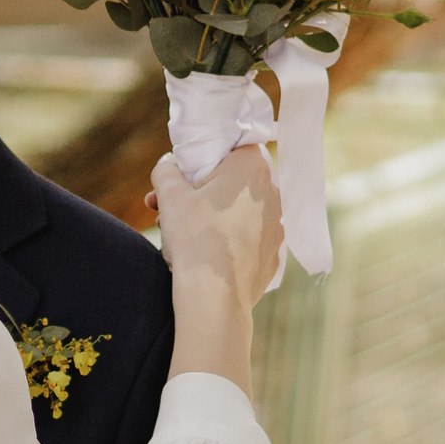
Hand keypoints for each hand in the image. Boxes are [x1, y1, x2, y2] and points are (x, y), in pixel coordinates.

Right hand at [146, 145, 283, 313]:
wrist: (216, 296)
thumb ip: (166, 170)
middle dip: (200, 190)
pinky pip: (247, 236)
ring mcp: (278, 224)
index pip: (230, 147)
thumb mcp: (170, 196)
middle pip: (233, 180)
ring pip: (239, 209)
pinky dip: (227, 240)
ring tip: (179, 234)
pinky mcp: (274, 252)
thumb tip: (168, 165)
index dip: (202, 159)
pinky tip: (204, 253)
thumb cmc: (194, 238)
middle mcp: (274, 191)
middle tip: (169, 206)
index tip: (181, 177)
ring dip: (211, 215)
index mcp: (253, 167)